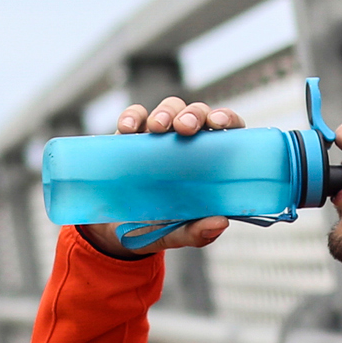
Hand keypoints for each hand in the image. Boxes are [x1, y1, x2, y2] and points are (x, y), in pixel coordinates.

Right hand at [76, 97, 249, 257]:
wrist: (114, 231)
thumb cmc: (155, 228)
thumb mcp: (175, 234)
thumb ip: (197, 232)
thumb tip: (220, 223)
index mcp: (207, 162)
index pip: (226, 130)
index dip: (227, 119)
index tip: (219, 123)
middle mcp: (186, 144)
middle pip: (197, 113)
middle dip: (193, 114)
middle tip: (184, 128)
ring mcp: (158, 138)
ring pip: (169, 108)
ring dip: (166, 112)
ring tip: (157, 128)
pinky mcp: (131, 137)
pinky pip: (134, 117)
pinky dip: (132, 116)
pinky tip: (128, 129)